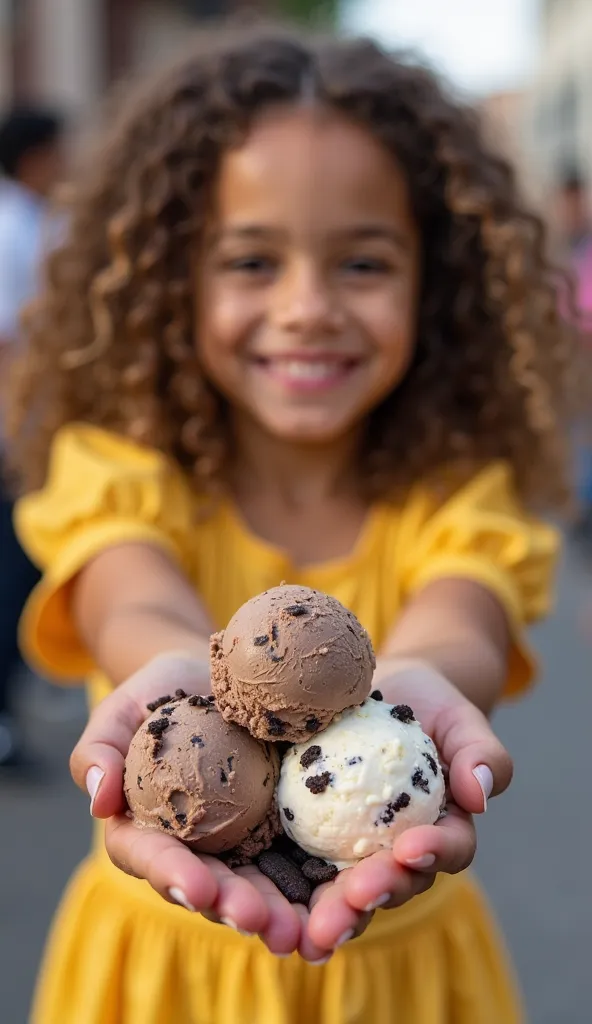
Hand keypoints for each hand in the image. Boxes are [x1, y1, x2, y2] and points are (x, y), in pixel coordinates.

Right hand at [70, 653, 325, 959]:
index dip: (173, 875)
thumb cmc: (161, 690)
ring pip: (259, 887)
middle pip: (211, 887)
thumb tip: (99, 801)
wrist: (219, 674)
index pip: (152, 857)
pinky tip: (345, 899)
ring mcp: (243, 843)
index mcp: (146, 828)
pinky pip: (304, 861)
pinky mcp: (286, 828)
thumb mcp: (123, 707)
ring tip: (300, 929)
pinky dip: (321, 885)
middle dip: (235, 906)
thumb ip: (98, 748)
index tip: (198, 885)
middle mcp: (195, 848)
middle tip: (260, 919)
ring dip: (278, 912)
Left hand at [304, 663, 512, 954]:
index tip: (412, 847)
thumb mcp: (458, 719)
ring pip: (346, 895)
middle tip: (355, 897)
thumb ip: (479, 752)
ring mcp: (354, 854)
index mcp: (442, 831)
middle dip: (373, 897)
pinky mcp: (310, 844)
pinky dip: (286, 896)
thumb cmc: (429, 706)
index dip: (432, 853)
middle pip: (392, 885)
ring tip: (313, 930)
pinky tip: (267, 914)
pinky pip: (298, 873)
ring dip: (332, 915)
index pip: (447, 849)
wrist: (379, 692)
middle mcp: (399, 854)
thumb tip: (481, 793)